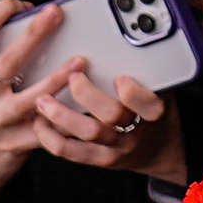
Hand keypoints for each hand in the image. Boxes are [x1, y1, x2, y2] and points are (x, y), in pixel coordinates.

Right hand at [0, 0, 66, 202]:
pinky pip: (45, 130)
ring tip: (80, 62)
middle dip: (33, 34)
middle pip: (8, 60)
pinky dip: (65, 118)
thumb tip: (41, 20)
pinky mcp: (15, 144)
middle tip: (56, 13)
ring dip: (56, 79)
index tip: (20, 4)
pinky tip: (84, 107)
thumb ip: (4, 57)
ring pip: (30, 98)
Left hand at [28, 61, 187, 182]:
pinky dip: (50, 137)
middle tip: (73, 77)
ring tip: (42, 100)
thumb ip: (148, 75)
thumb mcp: (162, 93)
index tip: (119, 77)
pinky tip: (40, 122)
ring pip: (86, 133)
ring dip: (60, 115)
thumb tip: (132, 43)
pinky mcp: (97, 159)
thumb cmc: (154, 116)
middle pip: (111, 115)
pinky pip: (70, 151)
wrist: (157, 151)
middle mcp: (134, 132)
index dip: (132, 92)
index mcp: (153, 113)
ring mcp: (114, 148)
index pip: (146, 104)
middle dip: (88, 95)